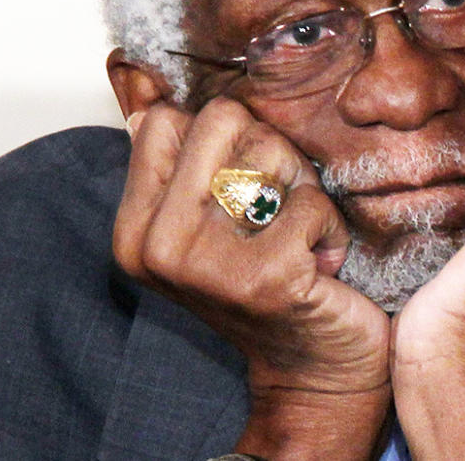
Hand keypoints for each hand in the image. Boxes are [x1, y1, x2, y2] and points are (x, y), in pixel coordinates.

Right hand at [114, 99, 391, 459]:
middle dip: (267, 151)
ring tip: (296, 236)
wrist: (312, 371)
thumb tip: (145, 93)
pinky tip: (320, 263)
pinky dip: (329, 226)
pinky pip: (311, 201)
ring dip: (301, 189)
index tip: (237, 188)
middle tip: (277, 207)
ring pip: (271, 151)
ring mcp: (209, 266)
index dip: (221, 141)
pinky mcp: (266, 278)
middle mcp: (158, 248)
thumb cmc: (263, 286)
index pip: (168, 120)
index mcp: (135, 231)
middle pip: (222, 120)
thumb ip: (178, 163)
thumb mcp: (204, 225)